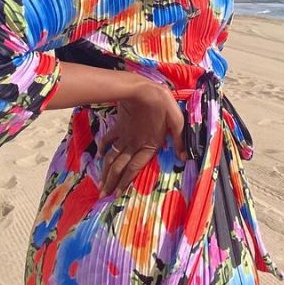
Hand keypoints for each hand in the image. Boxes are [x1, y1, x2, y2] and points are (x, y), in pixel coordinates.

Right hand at [97, 79, 186, 196]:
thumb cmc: (162, 104)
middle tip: (103, 195)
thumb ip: (179, 141)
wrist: (142, 89)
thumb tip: (184, 158)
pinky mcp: (119, 126)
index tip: (117, 195)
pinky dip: (102, 148)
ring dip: (105, 171)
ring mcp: (124, 136)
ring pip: (112, 157)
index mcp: (148, 145)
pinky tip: (98, 157)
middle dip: (111, 182)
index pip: (134, 168)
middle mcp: (134, 144)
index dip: (125, 182)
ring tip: (100, 183)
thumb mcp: (177, 122)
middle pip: (119, 167)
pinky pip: (108, 140)